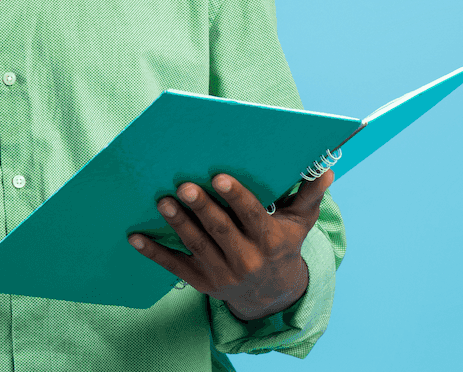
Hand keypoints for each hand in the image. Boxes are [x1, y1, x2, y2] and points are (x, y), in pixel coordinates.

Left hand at [128, 169, 333, 320]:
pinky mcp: (202, 282)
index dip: (236, 197)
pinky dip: (154, 253)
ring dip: (178, 223)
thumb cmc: (284, 245)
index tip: (219, 177)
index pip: (252, 217)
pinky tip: (135, 237)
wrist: (270, 293)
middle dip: (201, 208)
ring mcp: (222, 273)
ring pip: (196, 245)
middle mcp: (246, 260)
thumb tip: (327, 168)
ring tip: (162, 201)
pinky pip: (175, 267)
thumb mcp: (300, 223)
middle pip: (220, 231)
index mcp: (270, 241)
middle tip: (183, 185)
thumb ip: (309, 195)